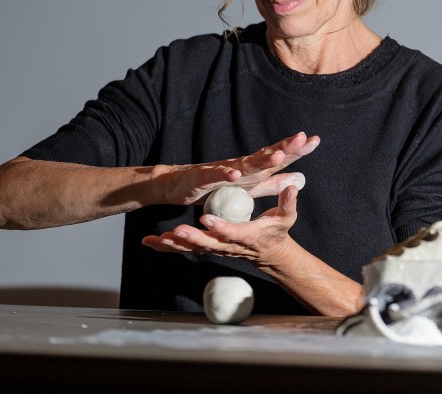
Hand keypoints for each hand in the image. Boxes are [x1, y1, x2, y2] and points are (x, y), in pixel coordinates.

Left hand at [142, 183, 300, 267]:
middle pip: (209, 244)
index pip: (234, 232)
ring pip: (194, 248)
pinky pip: (187, 249)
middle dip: (192, 238)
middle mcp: (230, 245)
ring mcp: (218, 248)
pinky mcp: (209, 248)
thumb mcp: (287, 217)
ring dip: (175, 245)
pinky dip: (168, 247)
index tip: (207, 219)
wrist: (270, 254)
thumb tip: (291, 186)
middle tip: (177, 230)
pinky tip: (150, 242)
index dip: (221, 227)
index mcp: (248, 236)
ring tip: (157, 238)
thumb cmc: (278, 232)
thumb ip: (288, 202)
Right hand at [152, 132, 319, 205]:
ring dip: (262, 160)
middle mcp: (242, 165)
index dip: (297, 149)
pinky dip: (227, 174)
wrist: (181, 185)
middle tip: (303, 138)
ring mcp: (224, 169)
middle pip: (267, 155)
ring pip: (246, 164)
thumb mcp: (251, 186)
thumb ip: (274, 183)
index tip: (316, 140)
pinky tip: (236, 174)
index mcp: (254, 169)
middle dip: (285, 147)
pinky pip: (218, 176)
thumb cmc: (219, 184)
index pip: (279, 157)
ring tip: (278, 156)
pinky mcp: (206, 178)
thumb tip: (300, 178)